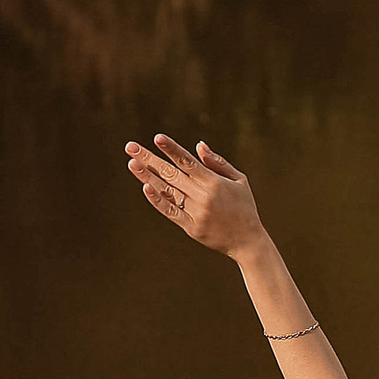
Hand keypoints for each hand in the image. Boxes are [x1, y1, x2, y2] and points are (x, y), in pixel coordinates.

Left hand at [128, 133, 264, 257]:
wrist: (248, 241)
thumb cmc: (244, 207)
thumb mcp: (239, 181)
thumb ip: (218, 162)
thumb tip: (198, 145)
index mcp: (214, 182)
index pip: (188, 161)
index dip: (171, 149)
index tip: (157, 137)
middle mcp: (203, 196)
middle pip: (171, 173)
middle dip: (149, 158)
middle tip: (130, 146)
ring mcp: (196, 212)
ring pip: (167, 190)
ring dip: (147, 176)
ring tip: (132, 163)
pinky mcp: (191, 226)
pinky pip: (170, 211)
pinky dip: (157, 200)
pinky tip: (145, 188)